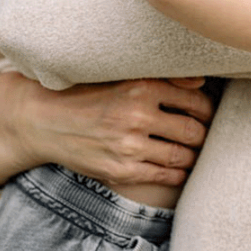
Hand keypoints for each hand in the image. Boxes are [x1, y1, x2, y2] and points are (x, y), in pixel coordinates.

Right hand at [0, 72, 214, 187]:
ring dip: (193, 155)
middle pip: (192, 131)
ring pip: (181, 155)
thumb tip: (201, 83)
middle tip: (205, 134)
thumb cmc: (88, 93)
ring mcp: (128, 145)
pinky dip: (177, 173)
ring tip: (194, 152)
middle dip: (203, 134)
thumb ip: (163, 77)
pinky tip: (179, 168)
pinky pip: (163, 175)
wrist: (42, 120)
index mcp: (142, 87)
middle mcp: (137, 115)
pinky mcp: (119, 170)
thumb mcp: (122, 75)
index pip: (196, 102)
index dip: (207, 111)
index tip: (207, 114)